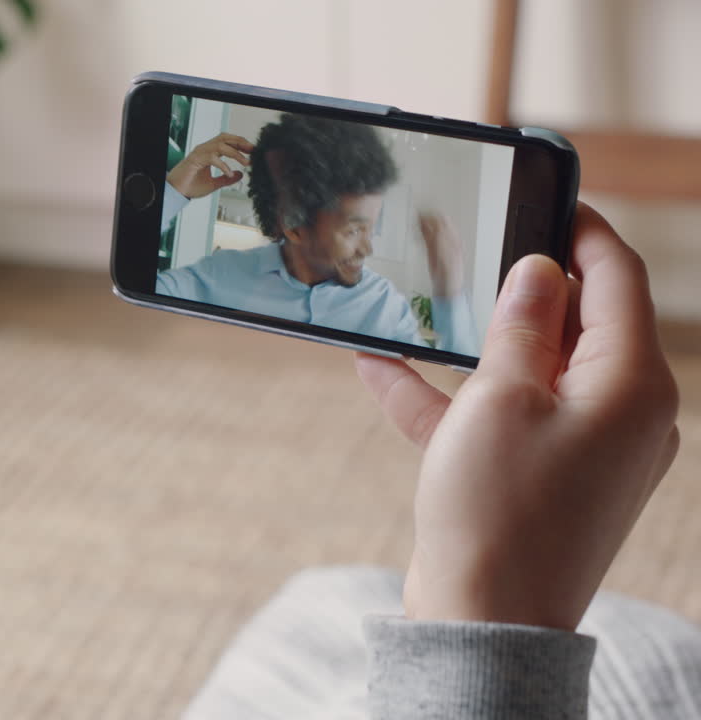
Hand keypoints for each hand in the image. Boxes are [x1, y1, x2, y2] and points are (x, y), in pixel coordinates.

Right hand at [166, 133, 253, 198]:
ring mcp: (200, 152)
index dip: (240, 144)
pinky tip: (230, 173)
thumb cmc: (190, 186)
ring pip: (221, 145)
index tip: (252, 151)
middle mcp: (205, 149)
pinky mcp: (196, 159)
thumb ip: (227, 179)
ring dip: (236, 153)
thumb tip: (240, 175)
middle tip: (252, 151)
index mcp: (209, 152)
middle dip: (240, 142)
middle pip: (225, 138)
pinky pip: (213, 158)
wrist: (177, 192)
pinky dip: (223, 165)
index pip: (227, 141)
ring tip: (246, 163)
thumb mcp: (214, 183)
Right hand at [356, 203, 679, 631]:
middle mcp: (620, 413)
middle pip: (576, 323)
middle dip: (519, 286)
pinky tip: (380, 366)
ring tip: (423, 302)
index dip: (581, 230)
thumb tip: (539, 269)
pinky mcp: (540, 475)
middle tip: (473, 243)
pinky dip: (449, 394)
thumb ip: (521, 325)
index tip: (546, 195)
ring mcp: (581, 448)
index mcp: (632, 385)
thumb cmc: (498, 512)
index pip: (618, 280)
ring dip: (473, 341)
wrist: (482, 622)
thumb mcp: (501, 398)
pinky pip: (497, 417)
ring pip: (529, 369)